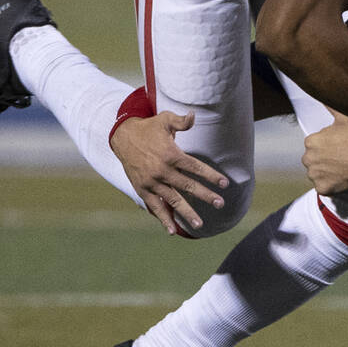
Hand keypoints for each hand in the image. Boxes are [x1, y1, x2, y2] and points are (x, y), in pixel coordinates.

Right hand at [110, 111, 228, 234]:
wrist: (122, 137)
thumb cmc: (149, 127)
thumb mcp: (164, 119)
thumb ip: (181, 121)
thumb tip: (194, 115)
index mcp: (170, 154)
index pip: (195, 167)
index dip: (211, 176)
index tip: (225, 184)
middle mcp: (161, 171)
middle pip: (187, 186)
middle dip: (205, 195)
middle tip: (220, 204)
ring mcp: (151, 182)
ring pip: (172, 200)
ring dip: (186, 213)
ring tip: (200, 225)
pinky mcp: (142, 189)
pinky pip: (154, 206)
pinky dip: (163, 218)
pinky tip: (172, 230)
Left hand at [302, 111, 347, 193]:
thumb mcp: (345, 119)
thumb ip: (332, 106)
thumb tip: (324, 93)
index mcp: (311, 141)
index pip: (315, 144)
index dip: (328, 145)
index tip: (340, 147)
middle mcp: (308, 159)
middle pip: (314, 159)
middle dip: (325, 159)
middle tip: (342, 158)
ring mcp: (314, 175)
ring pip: (318, 173)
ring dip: (327, 172)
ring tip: (343, 168)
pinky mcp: (322, 188)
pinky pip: (323, 187)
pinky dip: (331, 184)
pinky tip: (342, 178)